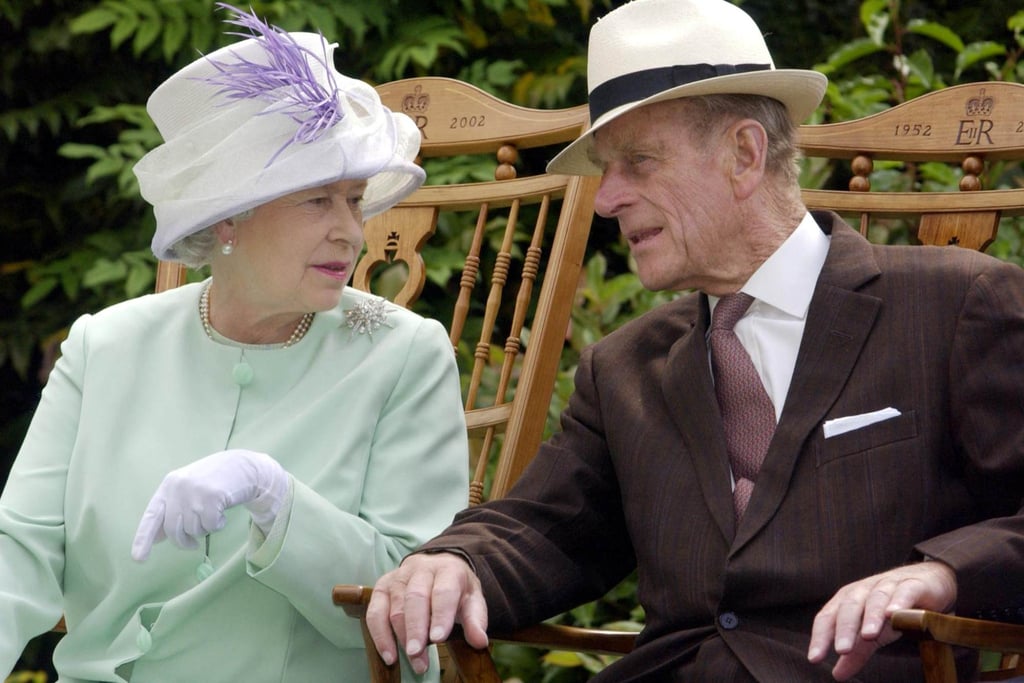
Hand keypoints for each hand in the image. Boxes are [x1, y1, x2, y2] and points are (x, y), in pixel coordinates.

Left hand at [131, 449, 288, 560]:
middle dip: (183, 541)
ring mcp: (195, 491)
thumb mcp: (188, 491)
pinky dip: (218, 524)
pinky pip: (211, 526)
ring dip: (205, 528)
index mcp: (169, 485)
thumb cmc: (214, 481)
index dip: (143, 538)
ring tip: (213, 513)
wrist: (242, 465)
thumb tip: (157, 538)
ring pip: (194, 529)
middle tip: (192, 545)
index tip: (139, 559)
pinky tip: (223, 511)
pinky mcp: (212, 496)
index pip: (152, 516)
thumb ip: (172, 510)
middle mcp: (179, 487)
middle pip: (174, 529)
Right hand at [366, 552, 488, 674]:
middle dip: (416, 628)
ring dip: (401, 637)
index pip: (443, 591)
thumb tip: (480, 641)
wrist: (438, 567)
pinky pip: (375, 612)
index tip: (439, 638)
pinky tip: (389, 655)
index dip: (440, 615)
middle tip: (418, 653)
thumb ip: (476, 620)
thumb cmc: (456, 588)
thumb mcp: (472, 600)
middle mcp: (420, 568)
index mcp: (447, 569)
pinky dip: (380, 635)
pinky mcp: (381, 587)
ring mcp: (398, 577)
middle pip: (415, 597)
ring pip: (395, 607)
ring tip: (413, 660)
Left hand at [807, 560, 956, 680]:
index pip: (828, 617)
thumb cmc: (891, 608)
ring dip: (871, 616)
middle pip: (849, 607)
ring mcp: (887, 586)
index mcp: (847, 601)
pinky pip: (904, 592)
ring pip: (875, 599)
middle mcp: (863, 591)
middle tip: (841, 650)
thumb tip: (837, 675)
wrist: (925, 582)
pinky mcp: (912, 585)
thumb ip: (856, 652)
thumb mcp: (873, 632)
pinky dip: (898, 602)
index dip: (820, 636)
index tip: (814, 658)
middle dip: (845, 628)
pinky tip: (893, 614)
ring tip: (868, 635)